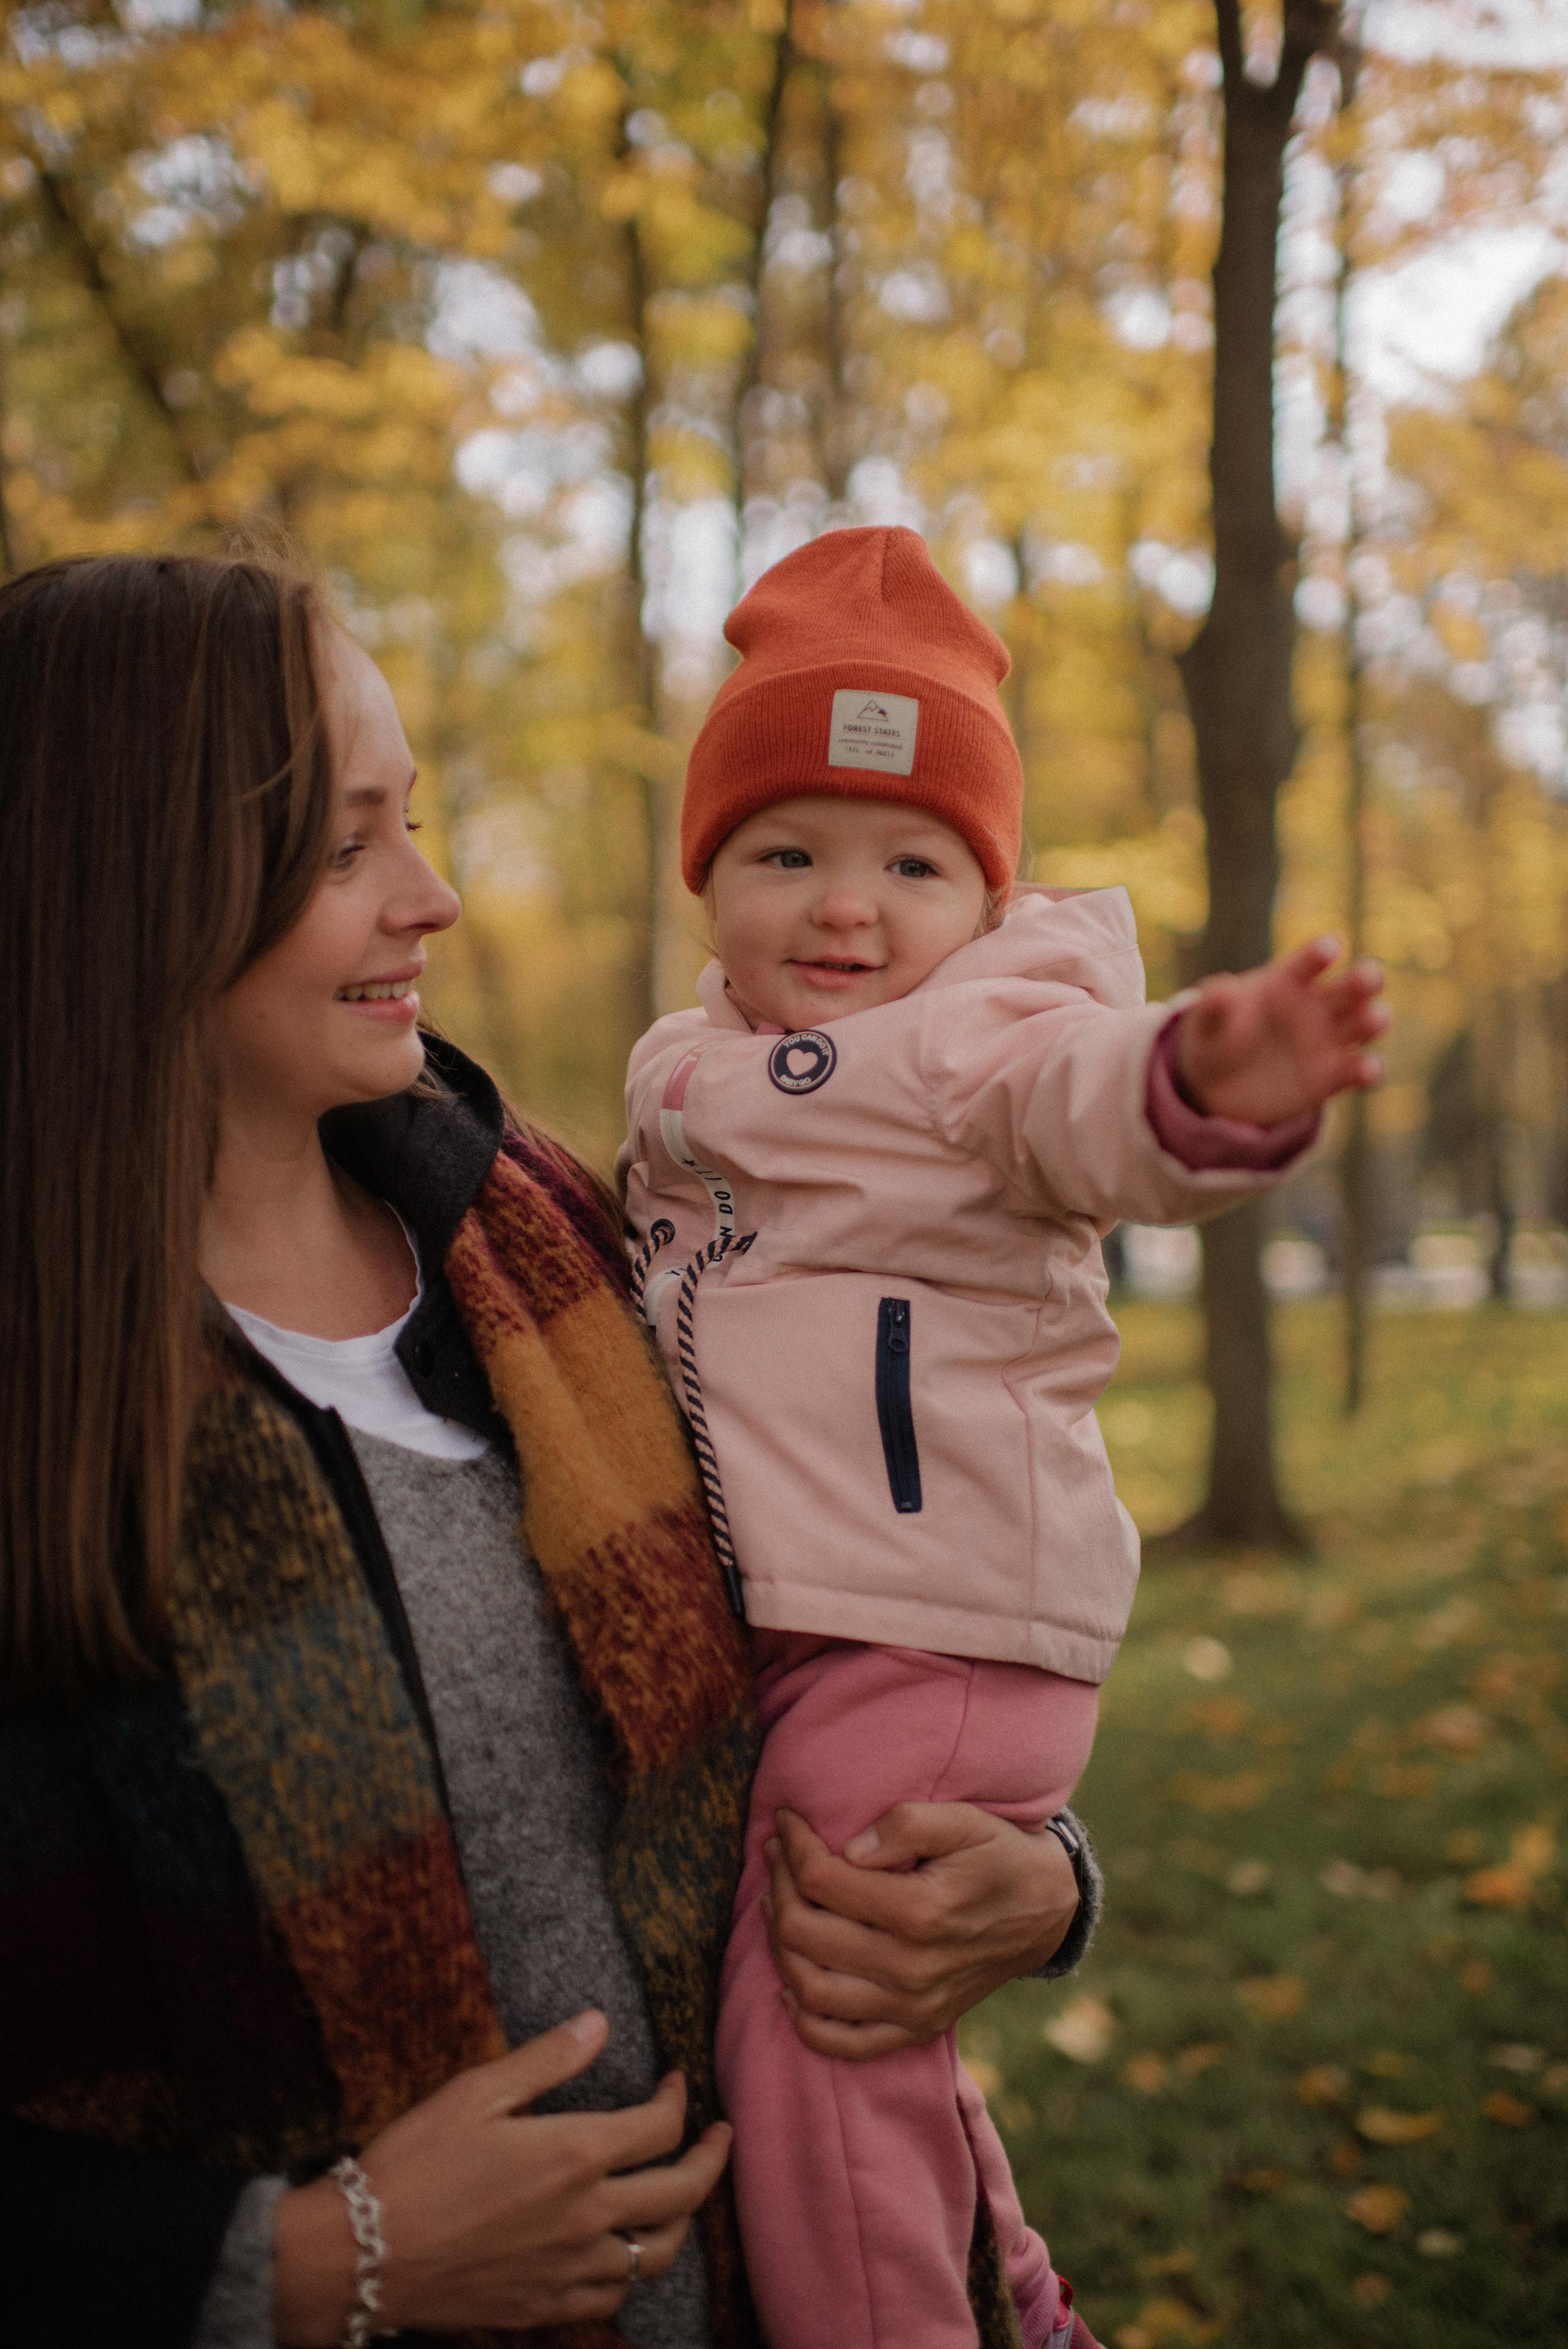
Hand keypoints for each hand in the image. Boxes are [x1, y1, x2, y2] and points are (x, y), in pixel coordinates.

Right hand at [272, 2011, 730, 2344]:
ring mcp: (569, 2270)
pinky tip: (624, 2253)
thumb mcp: (476, 2091)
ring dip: (681, 2221)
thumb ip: (546, 2059)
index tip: (676, 2082)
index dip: (679, 2100)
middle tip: (721, 2136)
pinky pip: (613, 2297)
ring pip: (658, 2255)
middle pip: (683, 2194)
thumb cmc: (414, 2164)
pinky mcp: (544, 2307)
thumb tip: (599, 2023)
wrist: (362, 2253)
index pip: (661, 2128)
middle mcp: (586, 2218)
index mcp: (573, 2155)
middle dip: (713, 2159)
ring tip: (682, 2196)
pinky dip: (632, 2274)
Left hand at [763, 1803, 1079, 2061]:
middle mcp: (912, 1969)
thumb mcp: (964, 1820)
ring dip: (778, 1945)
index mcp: (921, 1912)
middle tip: (776, 1854)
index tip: (787, 1821)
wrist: (1045, 1911)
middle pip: (804, 1934)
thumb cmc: (999, 1855)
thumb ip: (906, 1825)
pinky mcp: (916, 2029)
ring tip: (778, 1904)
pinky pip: (842, 2043)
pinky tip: (791, 1982)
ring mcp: (913, 2007)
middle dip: (778, 1886)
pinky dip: (804, 2019)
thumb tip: (850, 1850)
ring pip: (810, 1990)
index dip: (794, 1846)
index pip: (823, 1881)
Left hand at [1176, 936, 1387, 1125]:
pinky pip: (1357, 1070)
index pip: (1306, 964)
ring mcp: (1328, 1040)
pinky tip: (1369, 1070)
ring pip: (1362, 1025)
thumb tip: (1220, 988)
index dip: (1318, 954)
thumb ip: (1213, 1006)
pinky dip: (1368, 1070)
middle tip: (1371, 978)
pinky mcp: (1333, 1075)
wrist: (1218, 1085)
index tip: (1331, 946)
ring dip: (1374, 1020)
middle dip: (1364, 980)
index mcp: (1286, 983)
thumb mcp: (1206, 1023)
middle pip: (1349, 988)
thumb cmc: (1214, 1038)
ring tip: (1375, 1019)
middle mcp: (1316, 1007)